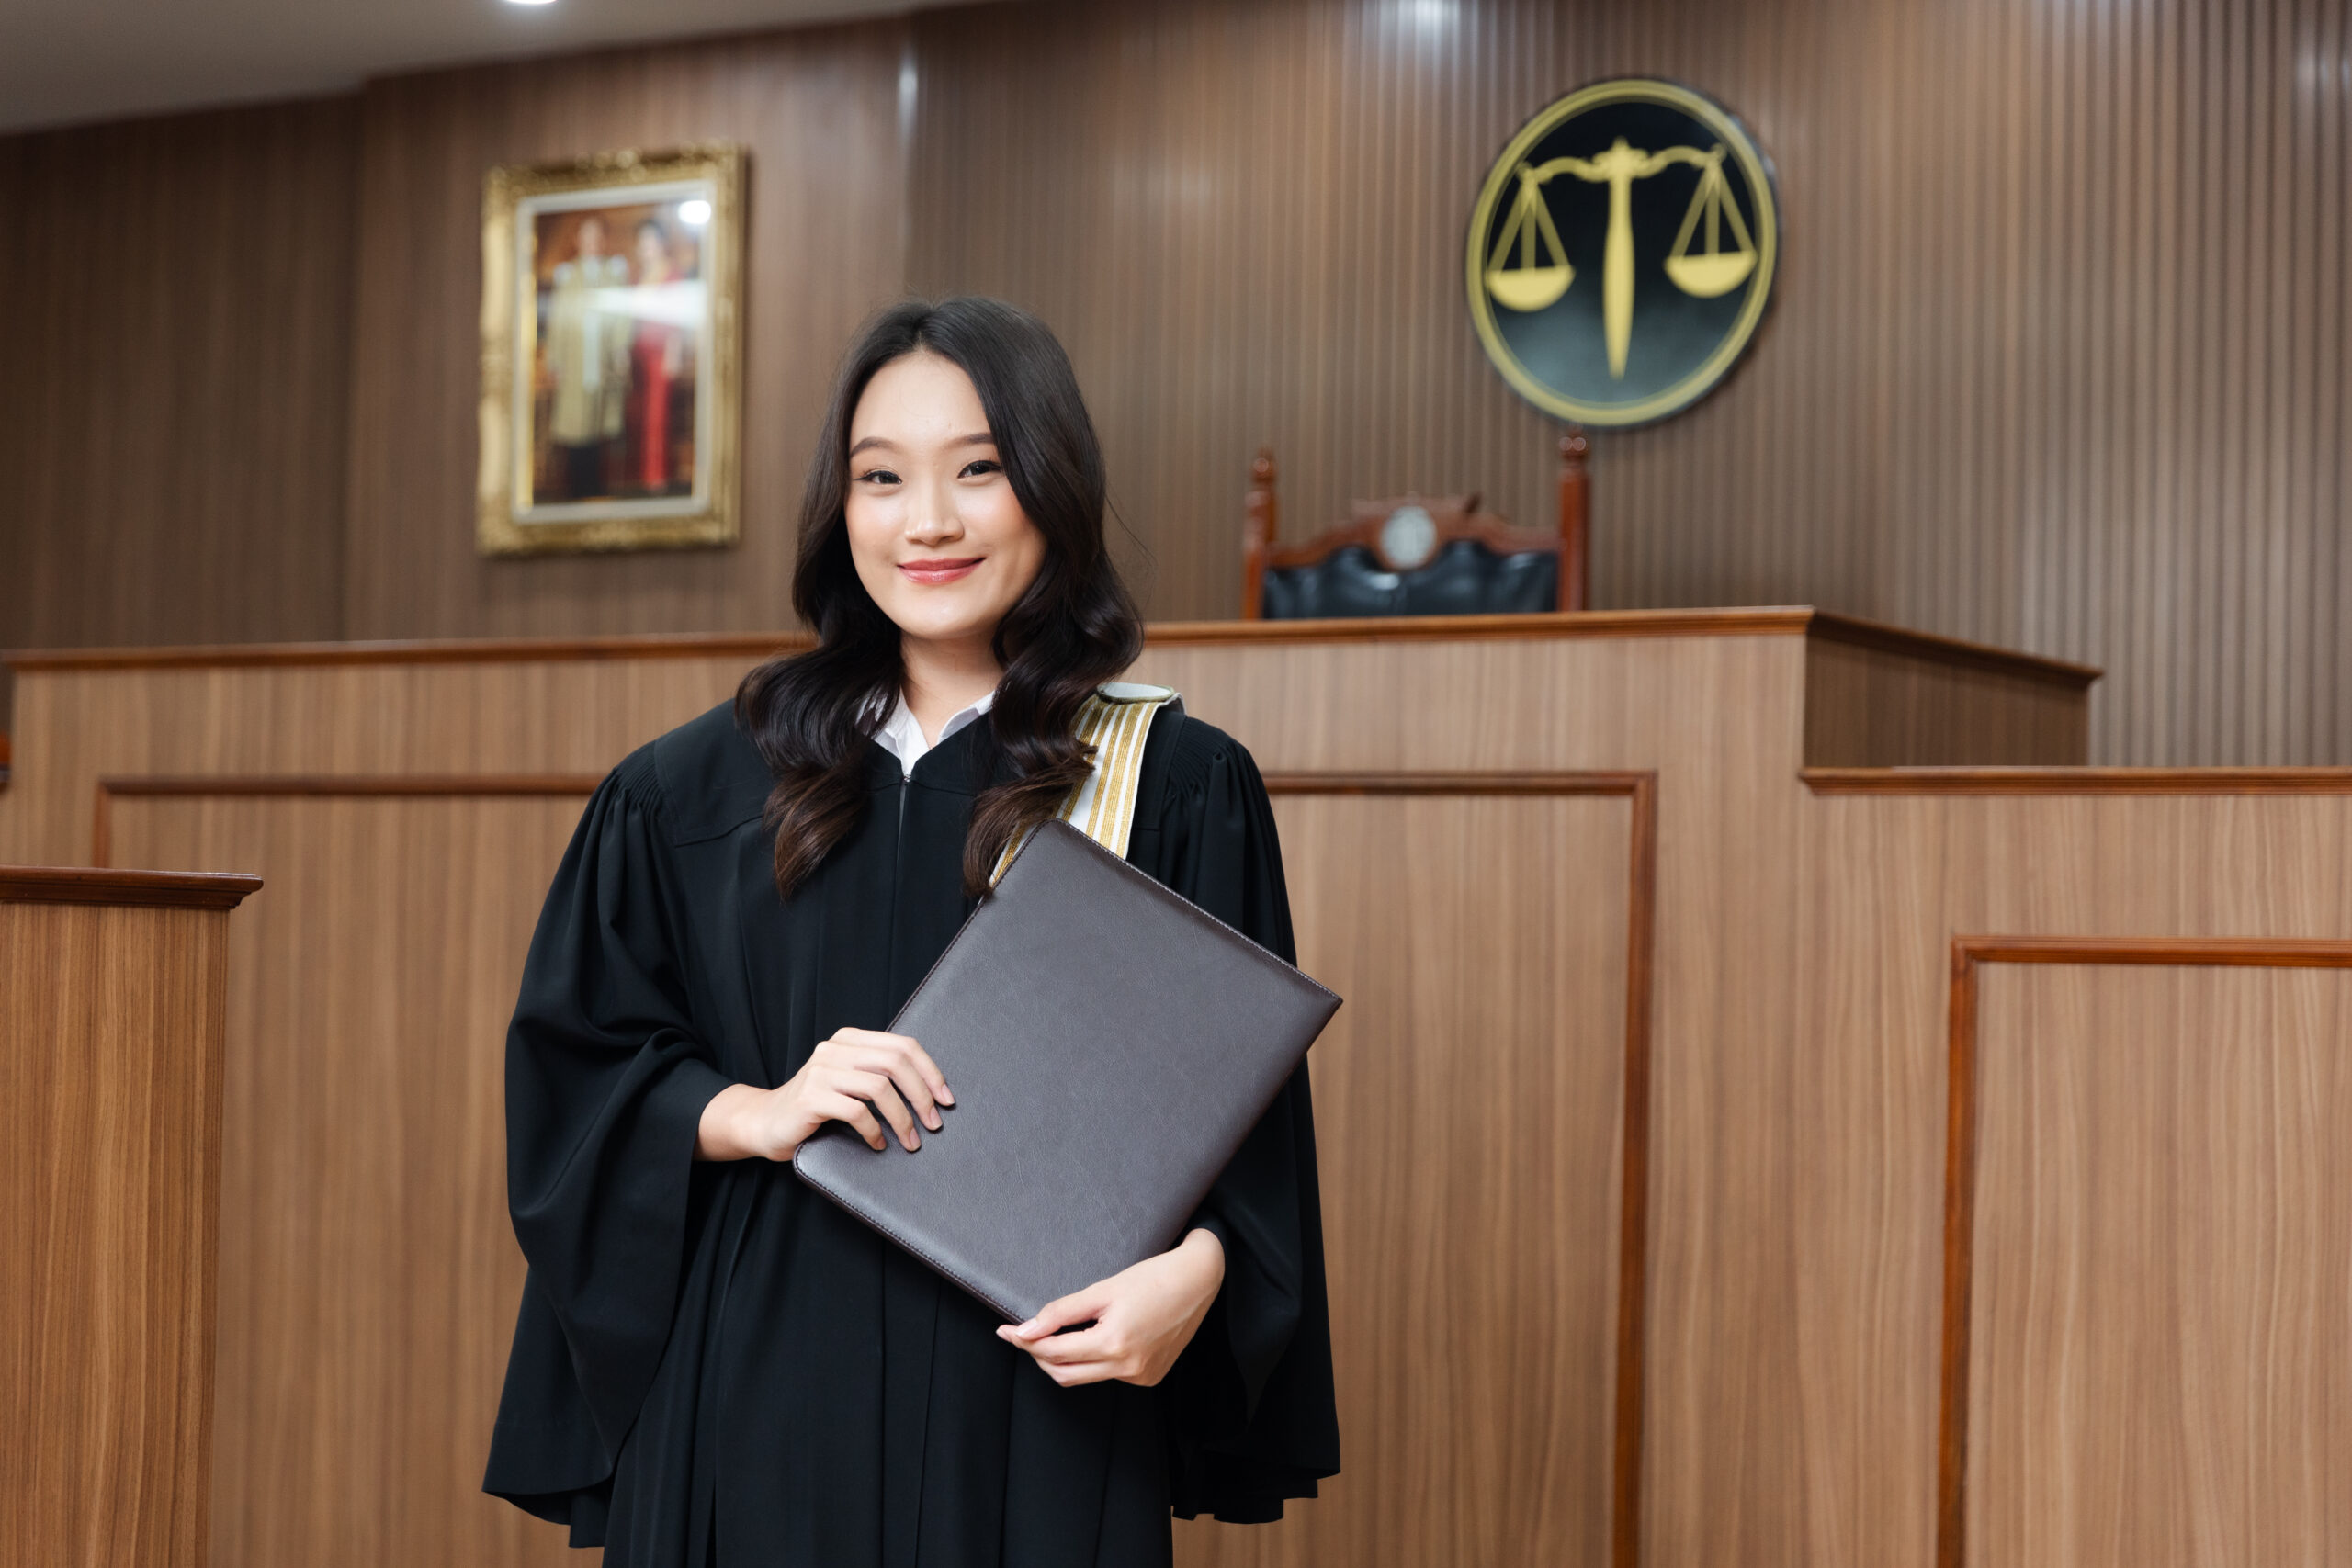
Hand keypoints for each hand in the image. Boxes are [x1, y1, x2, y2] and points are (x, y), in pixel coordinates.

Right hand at [695, 1028, 952, 1161]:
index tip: (947, 1100)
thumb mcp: (849, 1083)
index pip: (903, 1046)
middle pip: (896, 1063)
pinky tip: (879, 1144)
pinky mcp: (811, 1097)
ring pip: (879, 1087)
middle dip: (922, 1095)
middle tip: (934, 1124)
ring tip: (911, 1141)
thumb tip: (932, 1092)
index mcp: (850, 1039)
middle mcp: (835, 1049)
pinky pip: (856, 1111)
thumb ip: (878, 1075)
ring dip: (902, 1118)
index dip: (931, 1072)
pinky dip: (874, 1131)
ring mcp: (821, 1071)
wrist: (764, 1123)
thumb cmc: (816, 1107)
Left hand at [995, 1229, 1224, 1386]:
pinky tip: (1095, 1339)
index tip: (1005, 1331)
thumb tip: (1026, 1330)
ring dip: (1064, 1360)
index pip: (1054, 1352)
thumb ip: (1061, 1312)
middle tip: (1024, 1334)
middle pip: (1064, 1373)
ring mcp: (1141, 1376)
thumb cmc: (1153, 1277)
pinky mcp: (1150, 1377)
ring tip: (1054, 1335)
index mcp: (1114, 1344)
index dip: (1025, 1342)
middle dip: (1039, 1355)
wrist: (1198, 1280)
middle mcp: (1128, 1367)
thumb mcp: (1103, 1289)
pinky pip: (1109, 1374)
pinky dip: (1094, 1360)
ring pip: (1085, 1377)